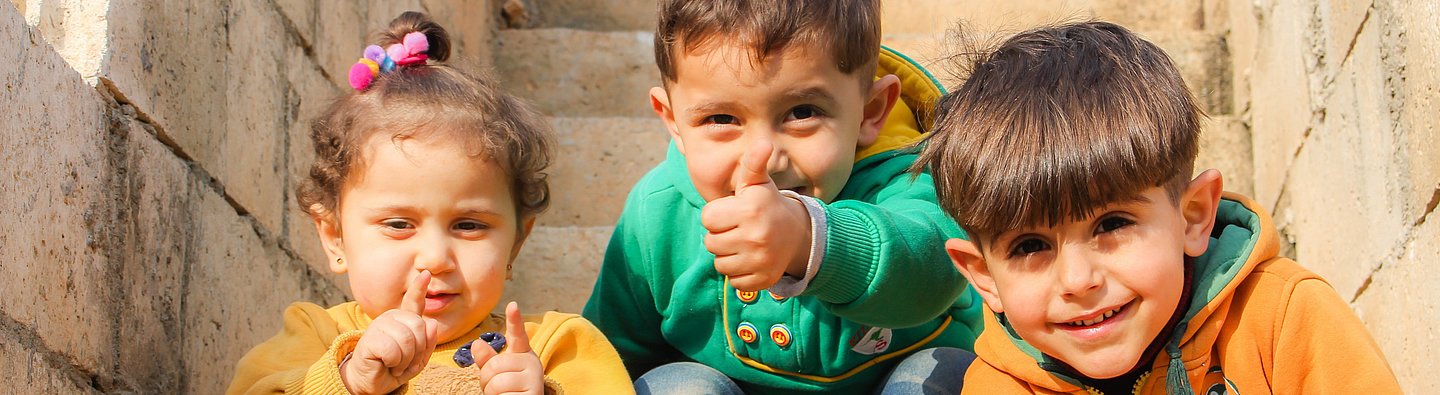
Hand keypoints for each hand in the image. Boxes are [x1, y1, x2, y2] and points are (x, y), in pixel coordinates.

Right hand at [340, 271, 438, 394]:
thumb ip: (428, 342)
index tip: (426, 274)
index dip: (420, 288)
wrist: (373, 383)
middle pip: (420, 327)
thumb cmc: (395, 367)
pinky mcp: (369, 338)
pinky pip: (393, 350)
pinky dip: (394, 363)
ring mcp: (379, 326)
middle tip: (405, 361)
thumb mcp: (418, 358)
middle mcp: (391, 318)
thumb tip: (432, 323)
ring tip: (395, 363)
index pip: (414, 302)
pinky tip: (386, 363)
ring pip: (407, 339)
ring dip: (405, 359)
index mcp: (404, 320)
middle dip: (418, 351)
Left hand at [472, 302, 544, 393]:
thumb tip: (477, 343)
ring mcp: (534, 379)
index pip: (517, 335)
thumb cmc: (507, 390)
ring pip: (497, 381)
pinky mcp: (533, 394)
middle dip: (486, 380)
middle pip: (494, 364)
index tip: (513, 304)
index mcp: (523, 353)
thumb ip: (486, 359)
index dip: (514, 320)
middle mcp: (532, 363)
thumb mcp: (495, 373)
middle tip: (495, 388)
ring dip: (491, 392)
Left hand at [701, 140, 812, 290]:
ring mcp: (760, 260)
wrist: (798, 234)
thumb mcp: (758, 183)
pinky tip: (751, 260)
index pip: (707, 218)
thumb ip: (752, 164)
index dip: (717, 215)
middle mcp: (756, 236)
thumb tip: (763, 143)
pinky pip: (734, 282)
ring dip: (728, 256)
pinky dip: (740, 274)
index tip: (732, 212)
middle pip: (710, 243)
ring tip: (744, 245)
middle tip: (738, 230)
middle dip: (720, 236)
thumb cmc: (767, 205)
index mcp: (750, 210)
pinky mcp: (763, 280)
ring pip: (720, 264)